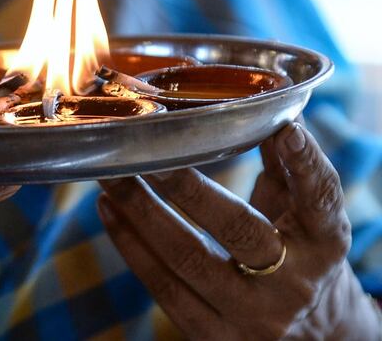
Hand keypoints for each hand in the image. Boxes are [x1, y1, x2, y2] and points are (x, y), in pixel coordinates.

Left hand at [97, 123, 379, 339]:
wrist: (317, 338)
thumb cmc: (302, 258)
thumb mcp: (307, 216)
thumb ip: (288, 169)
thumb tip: (263, 113)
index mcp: (323, 243)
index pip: (319, 199)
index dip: (304, 164)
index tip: (283, 129)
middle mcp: (292, 282)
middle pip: (237, 229)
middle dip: (184, 186)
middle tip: (144, 149)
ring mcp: (251, 315)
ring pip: (187, 259)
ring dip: (140, 212)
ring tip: (111, 176)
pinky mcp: (214, 336)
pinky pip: (163, 288)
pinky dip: (130, 245)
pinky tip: (108, 210)